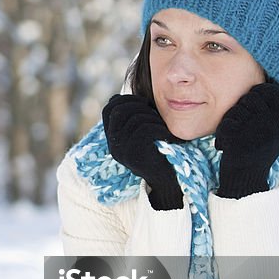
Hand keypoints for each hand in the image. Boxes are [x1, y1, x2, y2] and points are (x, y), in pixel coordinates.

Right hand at [103, 94, 182, 209]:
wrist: (168, 183)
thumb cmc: (161, 152)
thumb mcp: (143, 132)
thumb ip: (133, 117)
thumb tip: (120, 95)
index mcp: (113, 139)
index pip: (109, 109)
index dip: (126, 100)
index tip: (145, 104)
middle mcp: (113, 145)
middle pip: (120, 110)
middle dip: (141, 106)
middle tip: (157, 115)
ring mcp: (121, 150)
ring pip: (135, 118)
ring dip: (154, 119)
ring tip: (164, 129)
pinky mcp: (134, 155)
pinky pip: (146, 129)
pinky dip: (160, 129)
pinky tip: (169, 137)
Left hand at [214, 82, 278, 198]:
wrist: (246, 182)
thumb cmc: (259, 153)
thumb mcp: (276, 131)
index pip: (269, 90)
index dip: (256, 94)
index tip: (252, 109)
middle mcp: (271, 124)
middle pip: (250, 97)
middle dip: (241, 108)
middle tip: (242, 125)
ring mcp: (255, 131)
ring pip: (235, 110)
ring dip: (230, 122)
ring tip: (236, 138)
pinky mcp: (238, 139)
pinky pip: (225, 124)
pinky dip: (222, 134)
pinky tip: (226, 146)